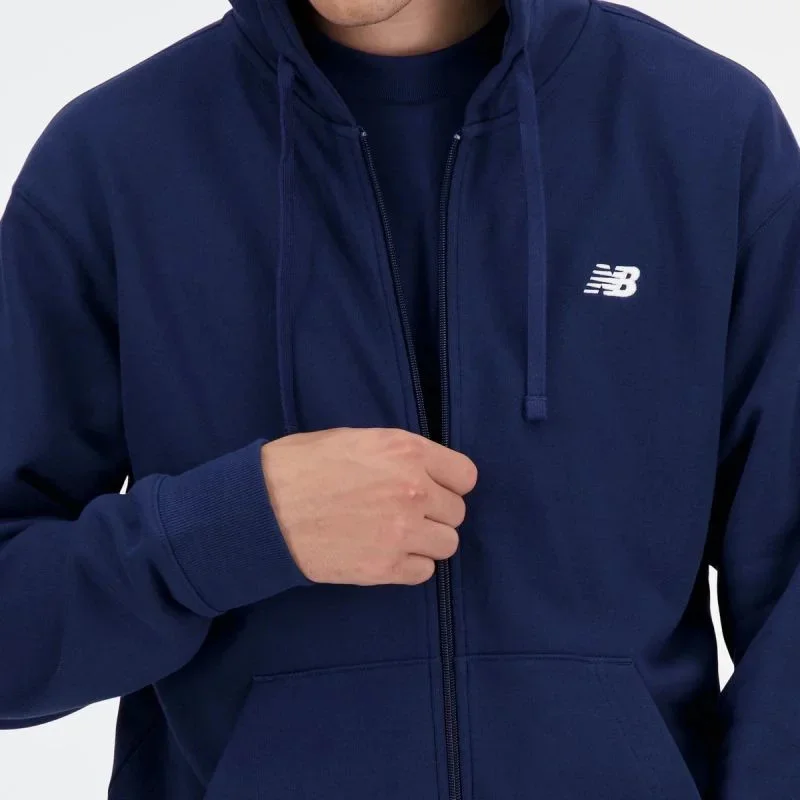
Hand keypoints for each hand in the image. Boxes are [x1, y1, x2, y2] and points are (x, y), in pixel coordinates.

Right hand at [260, 428, 477, 585]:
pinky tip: (385, 553)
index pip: (465, 475)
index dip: (449, 482)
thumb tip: (423, 470)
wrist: (262, 509)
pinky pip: (424, 572)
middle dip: (435, 512)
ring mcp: (402, 532)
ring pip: (447, 543)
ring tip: (396, 534)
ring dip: (427, 540)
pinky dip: (410, 565)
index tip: (432, 487)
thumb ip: (398, 454)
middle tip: (404, 512)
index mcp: (407, 451)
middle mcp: (414, 491)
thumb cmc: (300, 465)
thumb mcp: (356, 438)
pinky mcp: (385, 567)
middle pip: (457, 512)